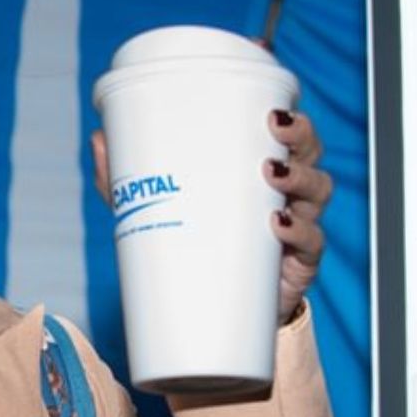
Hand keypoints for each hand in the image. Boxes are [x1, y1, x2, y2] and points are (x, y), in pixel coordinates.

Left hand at [89, 104, 331, 325]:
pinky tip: (279, 224)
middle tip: (275, 126)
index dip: (290, 113)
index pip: (287, 132)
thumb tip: (99, 140)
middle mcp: (287, 192)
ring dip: (302, 177)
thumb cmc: (194, 247)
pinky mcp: (299, 264)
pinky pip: (312, 242)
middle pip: (310, 153)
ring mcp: (298, 226)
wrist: (218, 315)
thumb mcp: (156, 208)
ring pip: (317, 191)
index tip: (273, 101)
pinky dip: (300, 230)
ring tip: (273, 173)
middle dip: (300, 134)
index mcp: (261, 168)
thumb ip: (124, 179)